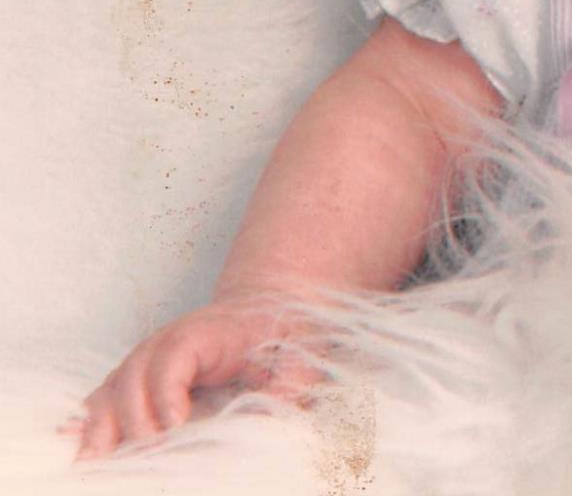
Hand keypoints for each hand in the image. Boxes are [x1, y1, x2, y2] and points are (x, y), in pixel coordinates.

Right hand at [71, 296, 320, 458]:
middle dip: (134, 423)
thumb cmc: (282, 332)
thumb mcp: (298, 354)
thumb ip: (288, 386)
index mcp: (203, 333)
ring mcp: (145, 363)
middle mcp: (162, 345)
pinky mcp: (138, 382)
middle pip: (131, 379)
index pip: (173, 358)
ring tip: (93, 467)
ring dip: (100, 429)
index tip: (174, 428)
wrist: (267, 307)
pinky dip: (86, 423)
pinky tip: (71, 447)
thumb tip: (270, 423)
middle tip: (147, 461)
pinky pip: (103, 400)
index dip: (167, 394)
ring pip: (110, 392)